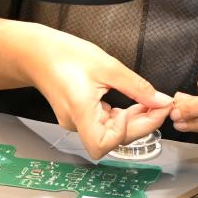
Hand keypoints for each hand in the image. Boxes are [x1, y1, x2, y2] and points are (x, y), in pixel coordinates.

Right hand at [29, 29, 172, 158]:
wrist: (36, 52)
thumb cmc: (64, 55)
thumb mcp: (107, 66)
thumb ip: (136, 86)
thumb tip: (160, 101)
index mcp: (80, 113)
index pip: (103, 145)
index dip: (128, 131)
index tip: (149, 110)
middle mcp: (76, 124)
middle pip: (113, 140)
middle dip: (141, 124)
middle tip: (161, 105)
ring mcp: (76, 122)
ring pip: (110, 132)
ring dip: (133, 121)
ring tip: (149, 102)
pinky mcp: (79, 116)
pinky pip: (104, 123)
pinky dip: (121, 116)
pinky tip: (133, 102)